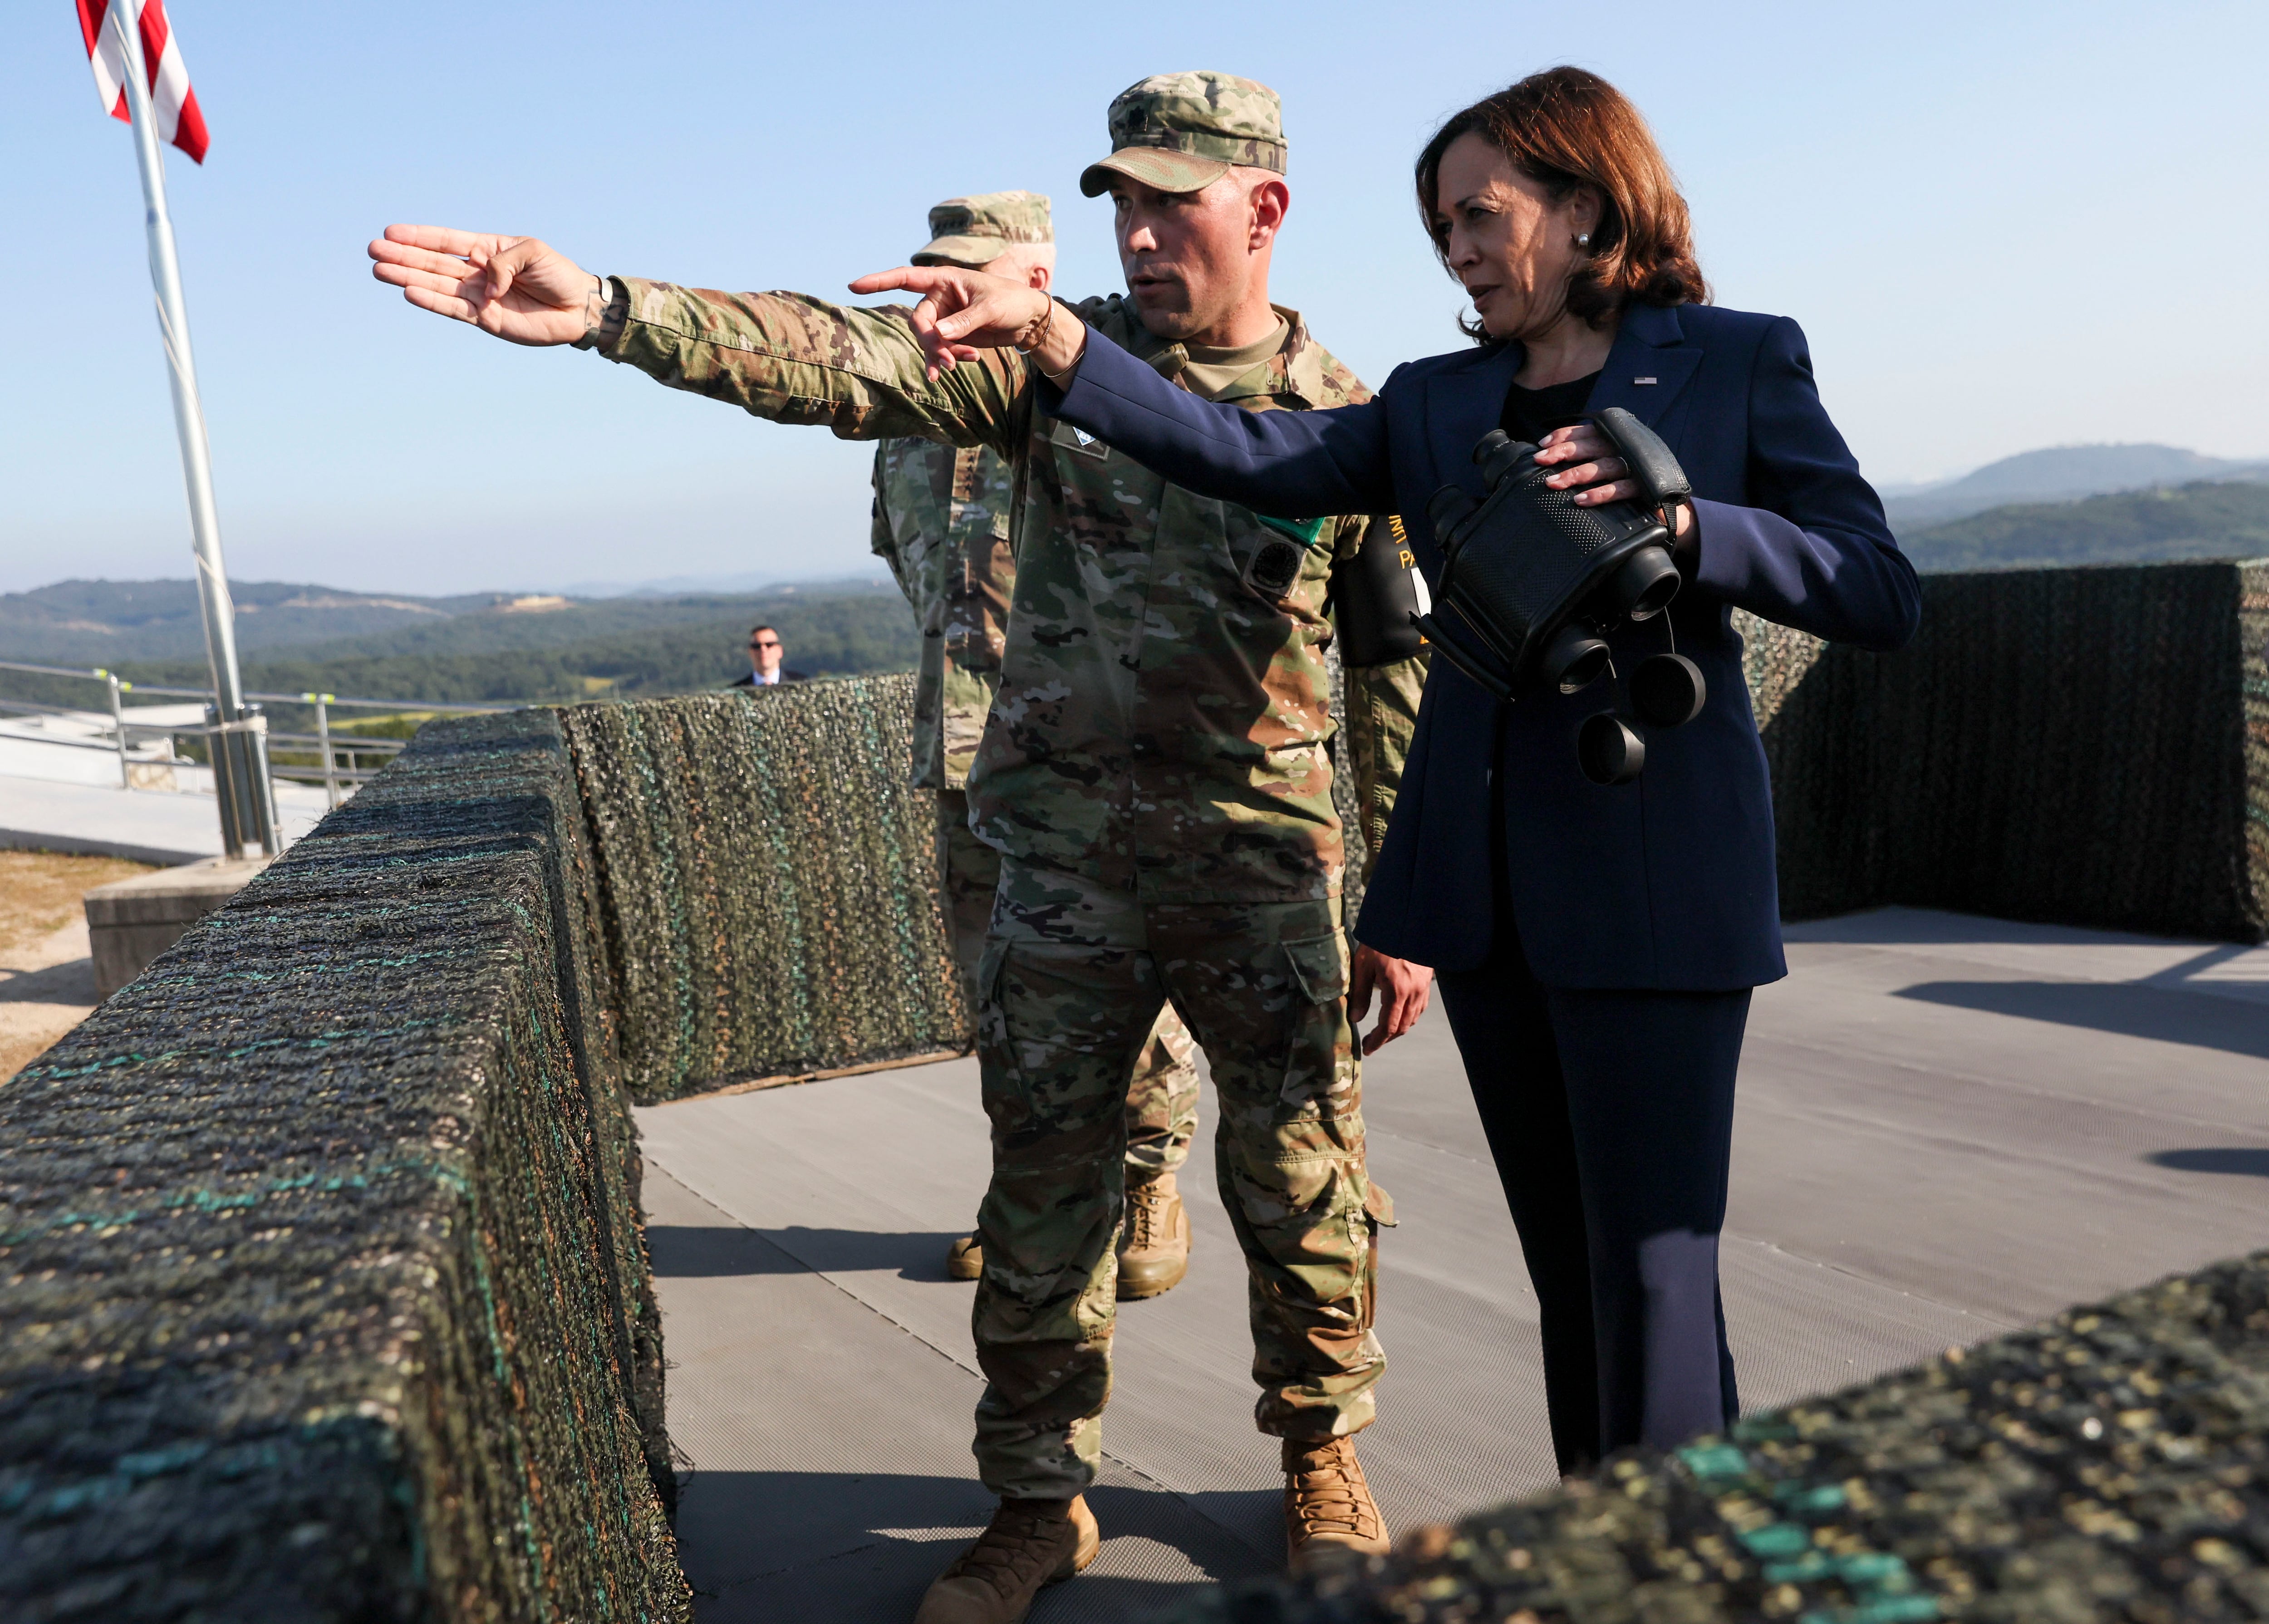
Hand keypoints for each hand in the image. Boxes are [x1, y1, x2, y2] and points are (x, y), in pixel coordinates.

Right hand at [368, 225, 599, 346]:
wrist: (577, 307)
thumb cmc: (558, 274)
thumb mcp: (533, 252)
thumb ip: (505, 261)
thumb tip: (485, 284)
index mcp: (487, 249)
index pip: (446, 241)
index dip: (419, 237)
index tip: (391, 231)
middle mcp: (478, 272)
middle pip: (432, 262)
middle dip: (403, 256)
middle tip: (373, 250)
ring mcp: (478, 296)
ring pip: (436, 285)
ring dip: (407, 277)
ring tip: (379, 270)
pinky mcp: (484, 318)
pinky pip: (452, 309)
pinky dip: (431, 301)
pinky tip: (409, 292)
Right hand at [848, 265, 1086, 381]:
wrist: (1030, 319)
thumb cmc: (1012, 301)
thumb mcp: (990, 308)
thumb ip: (964, 321)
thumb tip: (939, 335)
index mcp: (944, 280)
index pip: (906, 278)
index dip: (879, 281)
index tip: (853, 286)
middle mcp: (940, 298)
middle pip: (918, 322)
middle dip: (929, 342)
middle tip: (947, 360)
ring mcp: (945, 319)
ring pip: (928, 341)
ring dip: (940, 355)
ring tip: (957, 366)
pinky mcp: (953, 336)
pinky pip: (941, 351)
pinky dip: (948, 360)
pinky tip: (960, 366)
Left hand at [1349, 944, 1432, 1055]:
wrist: (1405, 922)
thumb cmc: (1381, 941)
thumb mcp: (1364, 965)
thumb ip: (1360, 994)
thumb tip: (1356, 1018)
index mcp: (1397, 991)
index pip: (1389, 1026)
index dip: (1378, 1041)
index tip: (1368, 1049)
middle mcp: (1413, 993)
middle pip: (1402, 1027)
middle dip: (1386, 1039)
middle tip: (1371, 1043)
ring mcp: (1423, 989)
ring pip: (1412, 1019)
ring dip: (1397, 1030)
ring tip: (1382, 1032)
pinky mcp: (1427, 983)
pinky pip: (1420, 1008)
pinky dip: (1409, 1018)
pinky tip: (1398, 1016)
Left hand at [1533, 424, 1694, 538]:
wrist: (1673, 507)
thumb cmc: (1636, 484)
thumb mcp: (1613, 467)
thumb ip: (1591, 459)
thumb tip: (1553, 459)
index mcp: (1617, 440)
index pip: (1588, 432)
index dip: (1564, 436)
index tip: (1542, 446)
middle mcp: (1626, 449)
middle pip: (1592, 446)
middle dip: (1564, 451)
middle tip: (1541, 460)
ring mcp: (1637, 467)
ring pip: (1603, 466)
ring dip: (1576, 474)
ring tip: (1553, 483)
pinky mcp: (1646, 487)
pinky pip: (1620, 489)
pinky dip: (1600, 494)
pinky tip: (1581, 500)